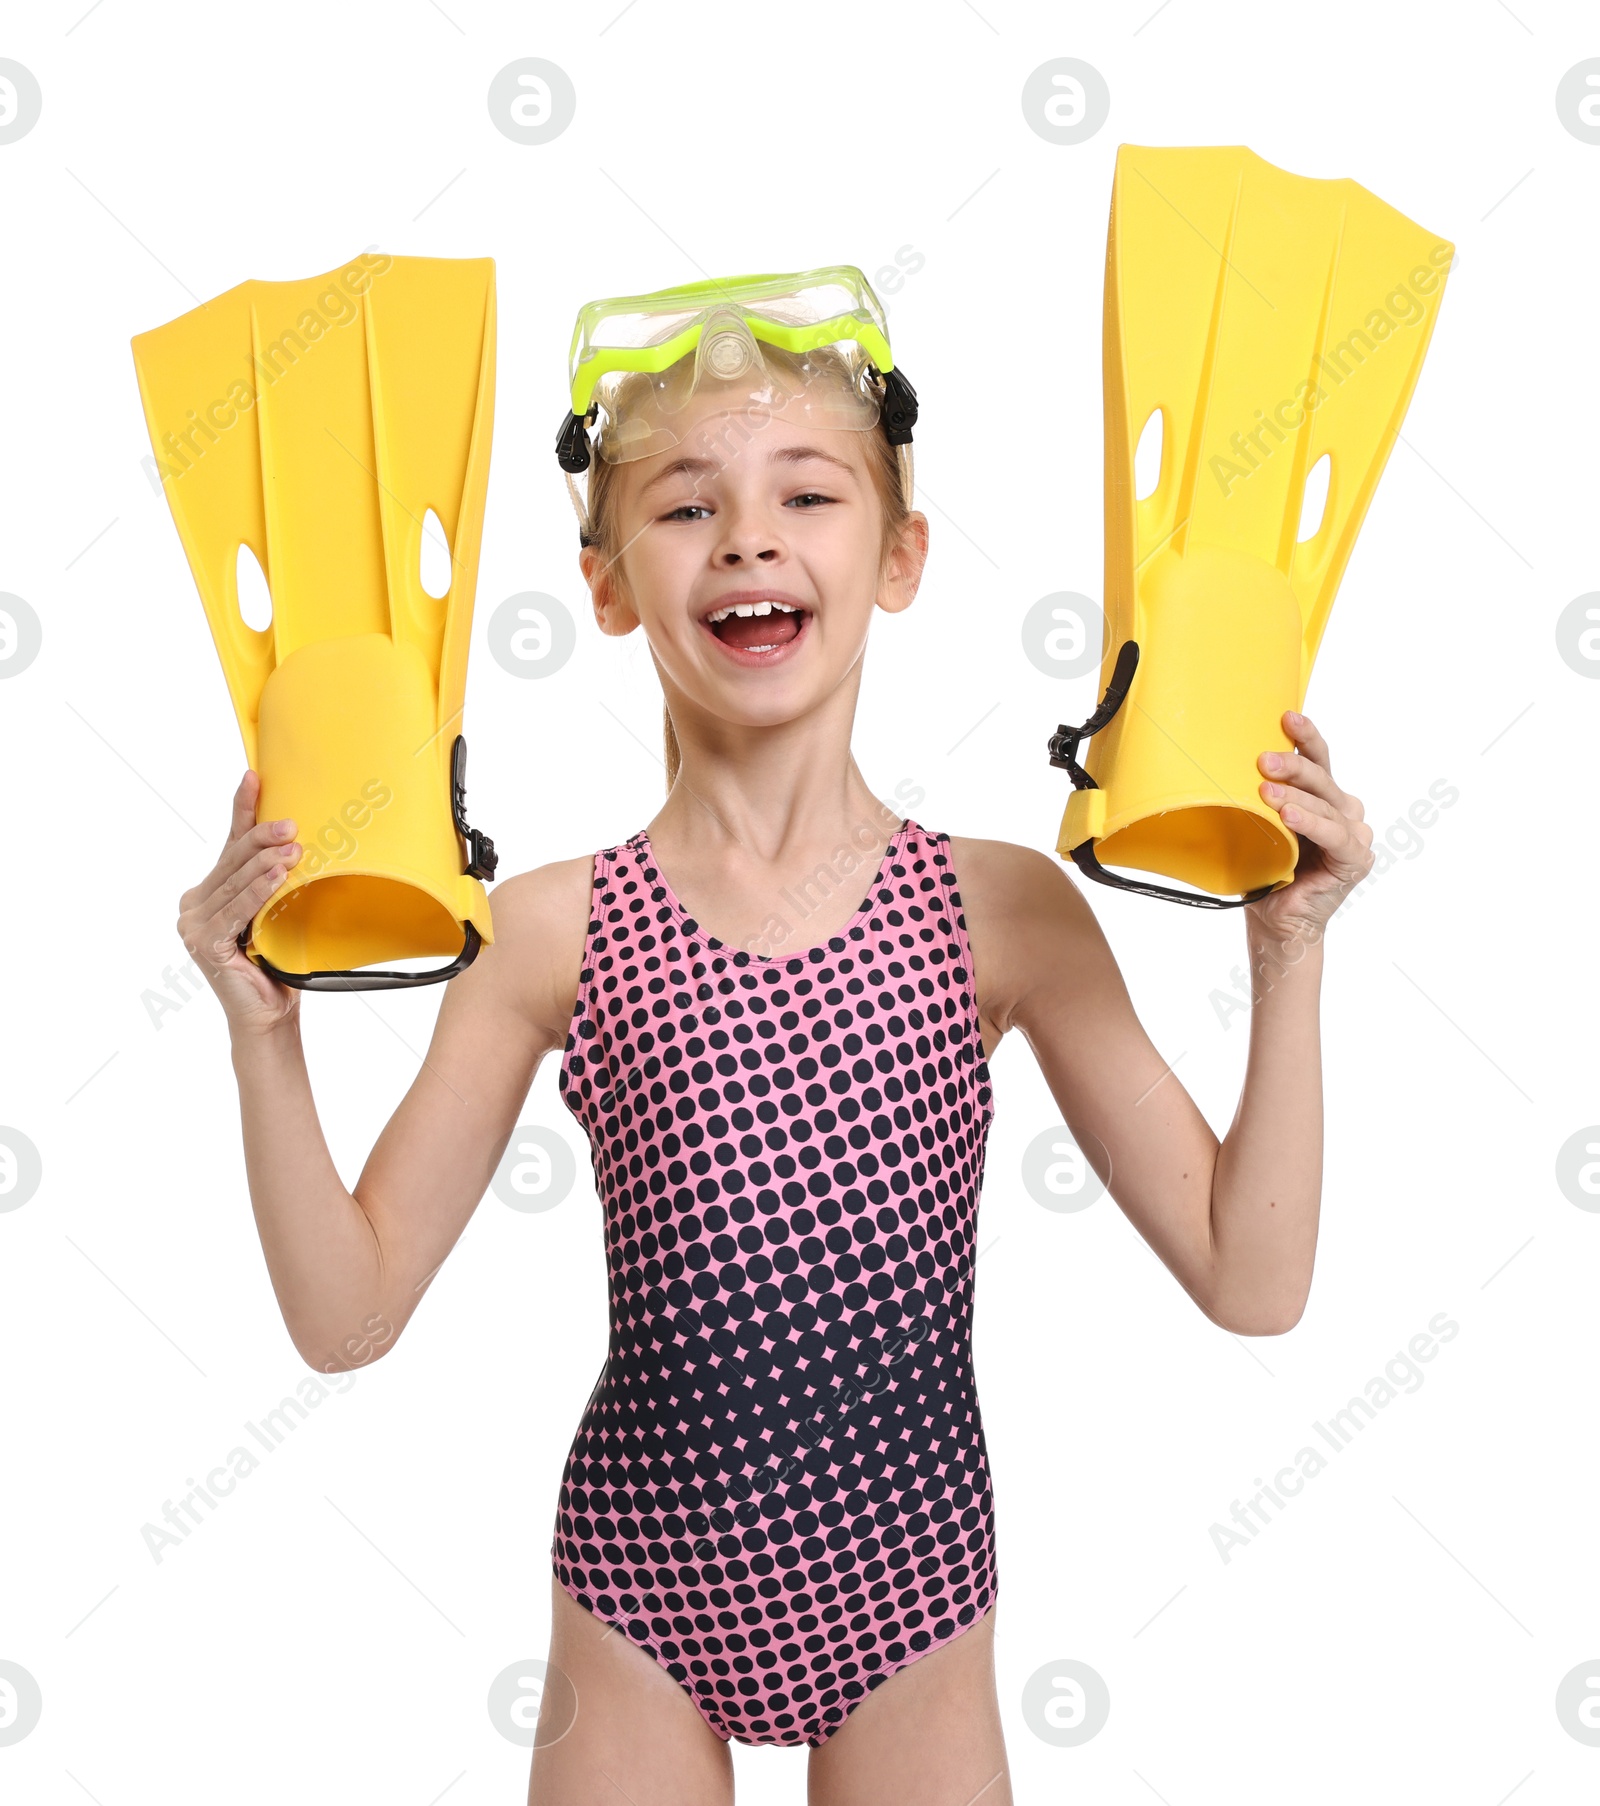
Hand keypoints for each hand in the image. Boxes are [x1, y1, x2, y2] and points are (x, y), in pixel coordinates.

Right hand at [176, 771, 302, 1033]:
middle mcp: (194, 903)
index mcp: (210, 890)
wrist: (270, 1012)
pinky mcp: (204, 943)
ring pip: (235, 883)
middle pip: (233, 859)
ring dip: (265, 864)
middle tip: (292, 824)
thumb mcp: (279, 909)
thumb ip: (274, 879)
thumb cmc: (278, 960)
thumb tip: (300, 840)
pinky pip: (234, 911)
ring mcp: (193, 924)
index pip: (230, 842)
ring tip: (292, 849)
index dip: (244, 810)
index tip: (254, 776)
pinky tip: (276, 878)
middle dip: (262, 837)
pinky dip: (256, 893)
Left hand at [1247, 710, 1372, 941]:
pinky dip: (1312, 824)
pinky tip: (1290, 816)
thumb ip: (1259, 798)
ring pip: (1325, 804)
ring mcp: (1353, 834)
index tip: (1286, 716)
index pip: (1318, 760)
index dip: (1305, 737)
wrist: (1275, 923)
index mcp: (1322, 798)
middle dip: (1292, 766)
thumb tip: (1224, 766)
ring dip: (1295, 796)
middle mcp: (1343, 811)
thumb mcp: (1257, 826)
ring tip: (1266, 793)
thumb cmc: (1265, 872)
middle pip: (1321, 778)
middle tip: (1263, 761)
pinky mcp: (1355, 859)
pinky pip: (1335, 835)